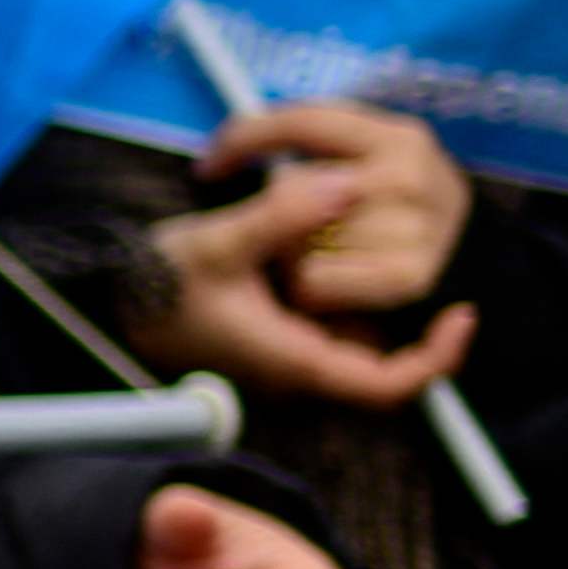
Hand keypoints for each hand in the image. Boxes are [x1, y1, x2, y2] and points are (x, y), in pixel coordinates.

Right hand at [131, 148, 474, 410]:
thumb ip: (284, 215)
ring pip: (359, 331)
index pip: (387, 385)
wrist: (105, 293)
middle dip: (408, 310)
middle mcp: (297, 364)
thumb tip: (348, 183)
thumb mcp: (217, 243)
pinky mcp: (276, 333)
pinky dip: (345, 283)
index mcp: (292, 358)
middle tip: (429, 256)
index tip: (462, 314)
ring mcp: (287, 351)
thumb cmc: (154, 283)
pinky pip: (332, 317)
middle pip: (383, 355)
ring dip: (374, 292)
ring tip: (383, 237)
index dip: (436, 358)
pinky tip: (337, 240)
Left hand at [208, 103, 467, 316]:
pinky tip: (323, 288)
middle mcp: (410, 173)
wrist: (480, 271)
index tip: (209, 165)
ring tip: (323, 258)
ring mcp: (414, 225)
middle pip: (292, 185)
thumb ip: (325, 145)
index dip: (244, 138)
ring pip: (299, 235)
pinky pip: (314, 280)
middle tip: (292, 228)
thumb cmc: (405, 215)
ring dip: (294, 251)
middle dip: (280, 209)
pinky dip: (310, 287)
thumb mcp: (376, 164)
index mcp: (400, 136)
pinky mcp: (409, 276)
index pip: (302, 121)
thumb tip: (240, 143)